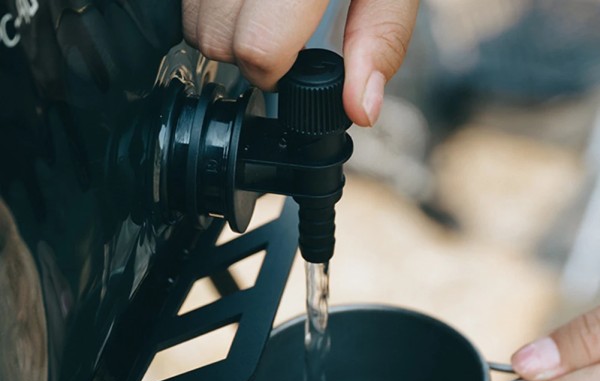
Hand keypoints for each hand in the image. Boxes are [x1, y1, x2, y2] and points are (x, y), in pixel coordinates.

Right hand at [182, 0, 418, 126]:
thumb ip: (381, 38)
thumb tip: (362, 108)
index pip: (257, 46)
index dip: (274, 73)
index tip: (290, 65)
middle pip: (214, 37)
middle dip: (245, 54)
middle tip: (276, 35)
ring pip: (190, 15)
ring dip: (222, 27)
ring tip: (260, 8)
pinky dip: (207, 1)